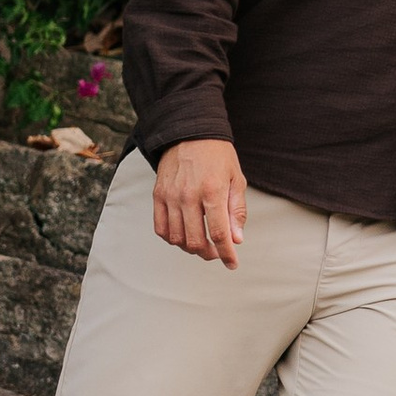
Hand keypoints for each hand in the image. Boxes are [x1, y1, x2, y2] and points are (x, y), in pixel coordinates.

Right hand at [154, 137, 248, 266]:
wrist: (190, 132)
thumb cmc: (218, 156)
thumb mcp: (236, 179)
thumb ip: (236, 210)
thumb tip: (237, 239)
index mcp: (212, 191)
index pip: (219, 233)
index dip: (227, 254)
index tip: (232, 264)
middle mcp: (189, 196)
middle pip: (195, 241)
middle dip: (209, 254)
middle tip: (217, 253)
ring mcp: (170, 196)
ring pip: (177, 238)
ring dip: (191, 248)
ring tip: (202, 244)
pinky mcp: (158, 195)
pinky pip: (161, 228)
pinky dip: (172, 238)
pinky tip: (183, 236)